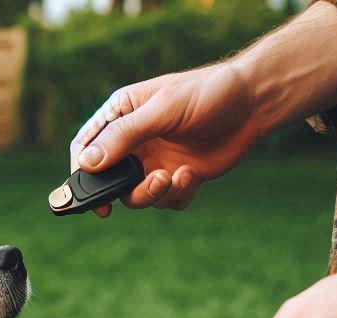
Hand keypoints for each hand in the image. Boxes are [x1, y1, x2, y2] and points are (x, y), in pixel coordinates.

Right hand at [67, 1, 336, 217]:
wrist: (253, 104)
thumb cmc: (209, 95)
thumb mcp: (163, 111)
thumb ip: (124, 137)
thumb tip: (87, 163)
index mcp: (122, 116)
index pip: (86, 148)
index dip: (82, 173)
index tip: (91, 195)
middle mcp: (134, 143)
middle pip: (108, 181)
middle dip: (124, 192)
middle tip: (147, 187)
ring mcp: (154, 162)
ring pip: (136, 197)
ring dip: (154, 195)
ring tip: (174, 177)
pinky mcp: (176, 179)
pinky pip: (165, 203)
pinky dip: (177, 196)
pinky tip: (193, 176)